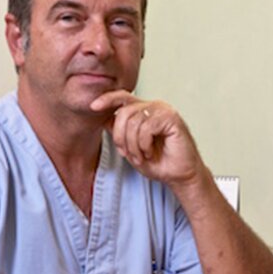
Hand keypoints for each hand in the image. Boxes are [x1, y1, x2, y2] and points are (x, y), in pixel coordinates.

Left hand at [90, 90, 204, 187]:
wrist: (179, 175)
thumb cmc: (158, 162)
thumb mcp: (131, 148)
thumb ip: (119, 133)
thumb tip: (103, 119)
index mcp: (143, 110)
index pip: (122, 97)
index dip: (107, 99)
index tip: (93, 106)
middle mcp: (153, 106)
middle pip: (123, 112)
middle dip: (120, 137)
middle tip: (128, 155)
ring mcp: (163, 110)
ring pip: (134, 121)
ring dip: (133, 145)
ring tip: (141, 157)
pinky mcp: (171, 118)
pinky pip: (147, 127)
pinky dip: (144, 144)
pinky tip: (150, 152)